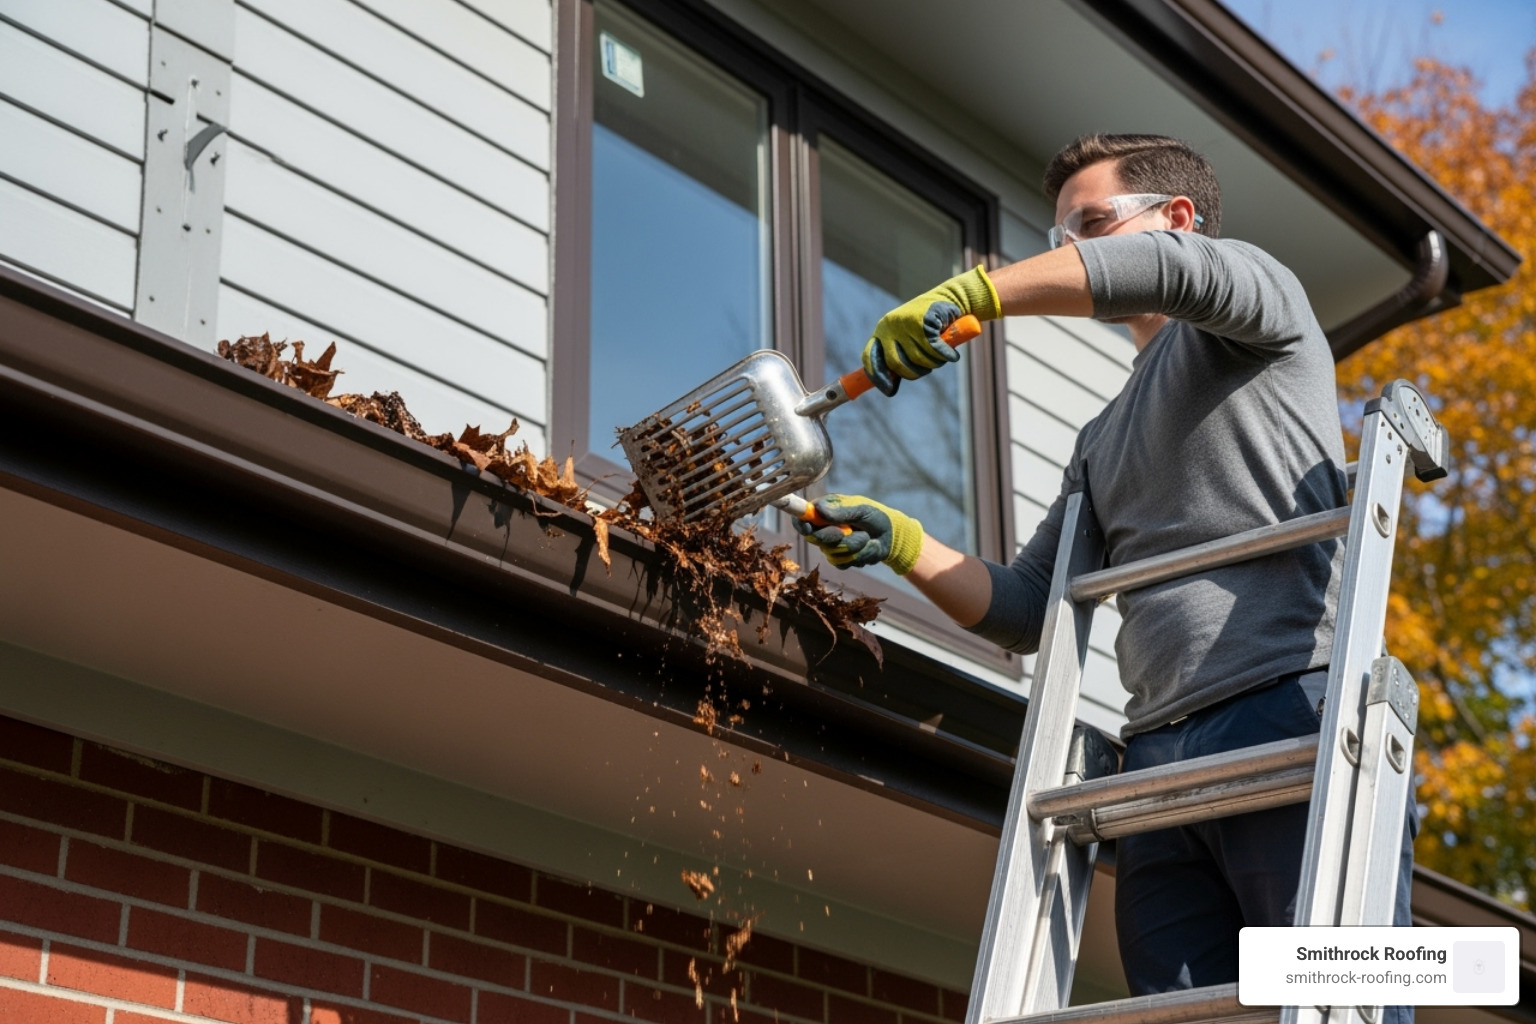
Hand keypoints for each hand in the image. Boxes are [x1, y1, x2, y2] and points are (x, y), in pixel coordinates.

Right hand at [794, 494, 923, 575]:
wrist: (891, 536)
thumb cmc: (876, 516)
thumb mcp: (861, 510)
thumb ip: (841, 512)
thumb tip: (819, 510)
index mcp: (825, 510)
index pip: (803, 516)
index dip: (801, 522)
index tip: (808, 527)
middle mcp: (824, 528)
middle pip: (813, 537)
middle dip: (831, 536)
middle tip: (845, 531)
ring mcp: (831, 545)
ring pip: (831, 552)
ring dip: (853, 545)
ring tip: (866, 537)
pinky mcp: (840, 559)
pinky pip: (842, 563)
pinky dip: (858, 556)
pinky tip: (866, 547)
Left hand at [862, 265, 999, 395]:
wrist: (951, 298)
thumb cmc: (928, 325)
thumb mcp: (908, 340)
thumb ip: (898, 358)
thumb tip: (889, 389)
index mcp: (882, 331)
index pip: (870, 357)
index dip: (878, 376)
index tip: (889, 390)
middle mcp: (889, 326)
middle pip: (896, 363)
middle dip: (913, 373)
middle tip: (926, 370)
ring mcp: (905, 323)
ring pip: (917, 358)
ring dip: (933, 364)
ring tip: (941, 358)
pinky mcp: (923, 321)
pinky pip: (933, 349)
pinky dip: (945, 356)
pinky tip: (952, 356)